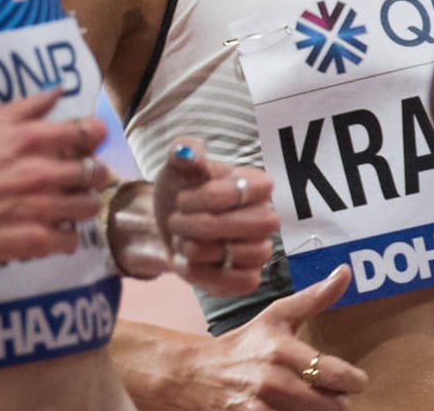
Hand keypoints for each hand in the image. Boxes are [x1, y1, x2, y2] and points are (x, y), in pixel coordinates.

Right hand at [0, 85, 109, 268]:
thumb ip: (26, 106)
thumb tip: (59, 92)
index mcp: (31, 139)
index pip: (91, 131)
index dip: (95, 138)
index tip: (88, 144)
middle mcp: (42, 172)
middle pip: (99, 171)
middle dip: (93, 174)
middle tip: (77, 178)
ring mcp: (41, 209)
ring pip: (90, 206)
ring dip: (81, 205)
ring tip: (65, 205)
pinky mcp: (34, 241)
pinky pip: (72, 239)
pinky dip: (65, 236)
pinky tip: (51, 230)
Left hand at [153, 137, 280, 295]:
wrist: (168, 228)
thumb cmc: (180, 191)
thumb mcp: (176, 167)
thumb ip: (184, 151)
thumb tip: (190, 153)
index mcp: (255, 183)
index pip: (247, 190)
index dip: (209, 197)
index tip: (182, 198)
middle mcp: (266, 216)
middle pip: (256, 224)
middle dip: (204, 225)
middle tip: (176, 221)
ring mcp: (260, 249)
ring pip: (248, 254)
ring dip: (201, 249)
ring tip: (183, 241)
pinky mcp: (248, 278)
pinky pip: (242, 283)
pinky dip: (208, 275)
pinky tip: (189, 263)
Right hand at [164, 266, 367, 410]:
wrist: (197, 373)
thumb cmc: (246, 342)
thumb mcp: (278, 315)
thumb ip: (315, 298)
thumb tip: (345, 272)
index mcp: (284, 350)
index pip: (335, 374)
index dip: (354, 381)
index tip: (356, 380)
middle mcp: (273, 380)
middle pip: (332, 406)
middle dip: (338, 401)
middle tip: (332, 394)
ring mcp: (261, 407)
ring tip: (314, 402)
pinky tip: (294, 409)